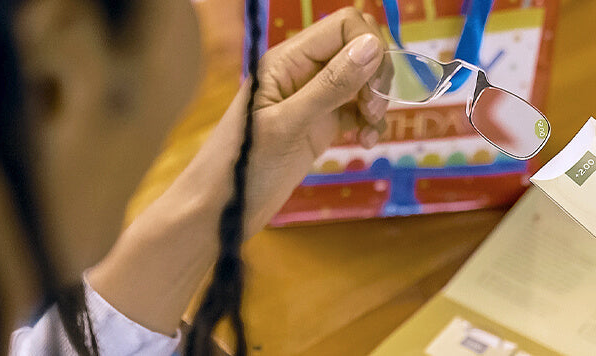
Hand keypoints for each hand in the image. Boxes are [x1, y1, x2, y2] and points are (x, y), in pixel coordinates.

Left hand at [87, 7, 387, 333]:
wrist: (217, 213)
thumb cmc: (241, 169)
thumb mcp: (288, 126)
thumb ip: (330, 86)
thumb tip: (373, 46)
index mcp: (287, 60)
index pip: (344, 26)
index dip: (370, 48)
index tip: (375, 88)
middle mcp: (302, 72)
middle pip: (358, 48)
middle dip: (377, 75)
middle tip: (374, 110)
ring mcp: (312, 99)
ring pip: (362, 80)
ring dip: (377, 100)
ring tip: (369, 131)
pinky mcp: (320, 125)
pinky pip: (357, 109)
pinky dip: (370, 122)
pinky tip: (366, 142)